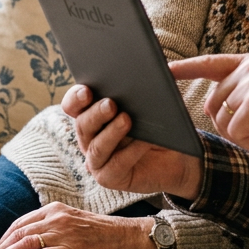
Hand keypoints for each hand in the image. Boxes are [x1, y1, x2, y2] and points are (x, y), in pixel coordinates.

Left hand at [0, 202, 157, 248]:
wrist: (127, 237)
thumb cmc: (102, 233)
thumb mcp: (74, 221)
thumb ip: (54, 225)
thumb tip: (31, 240)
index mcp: (56, 209)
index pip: (21, 222)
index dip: (5, 238)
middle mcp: (56, 218)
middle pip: (18, 233)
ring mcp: (63, 232)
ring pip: (25, 243)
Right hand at [63, 85, 202, 199]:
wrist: (175, 159)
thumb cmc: (160, 127)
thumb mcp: (153, 105)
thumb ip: (149, 88)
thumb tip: (160, 70)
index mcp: (92, 116)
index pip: (73, 105)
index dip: (75, 98)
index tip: (87, 90)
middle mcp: (90, 138)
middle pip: (82, 125)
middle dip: (96, 113)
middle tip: (111, 104)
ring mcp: (97, 160)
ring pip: (96, 147)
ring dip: (111, 132)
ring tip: (127, 119)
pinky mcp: (109, 178)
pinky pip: (116, 164)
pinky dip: (131, 152)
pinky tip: (145, 141)